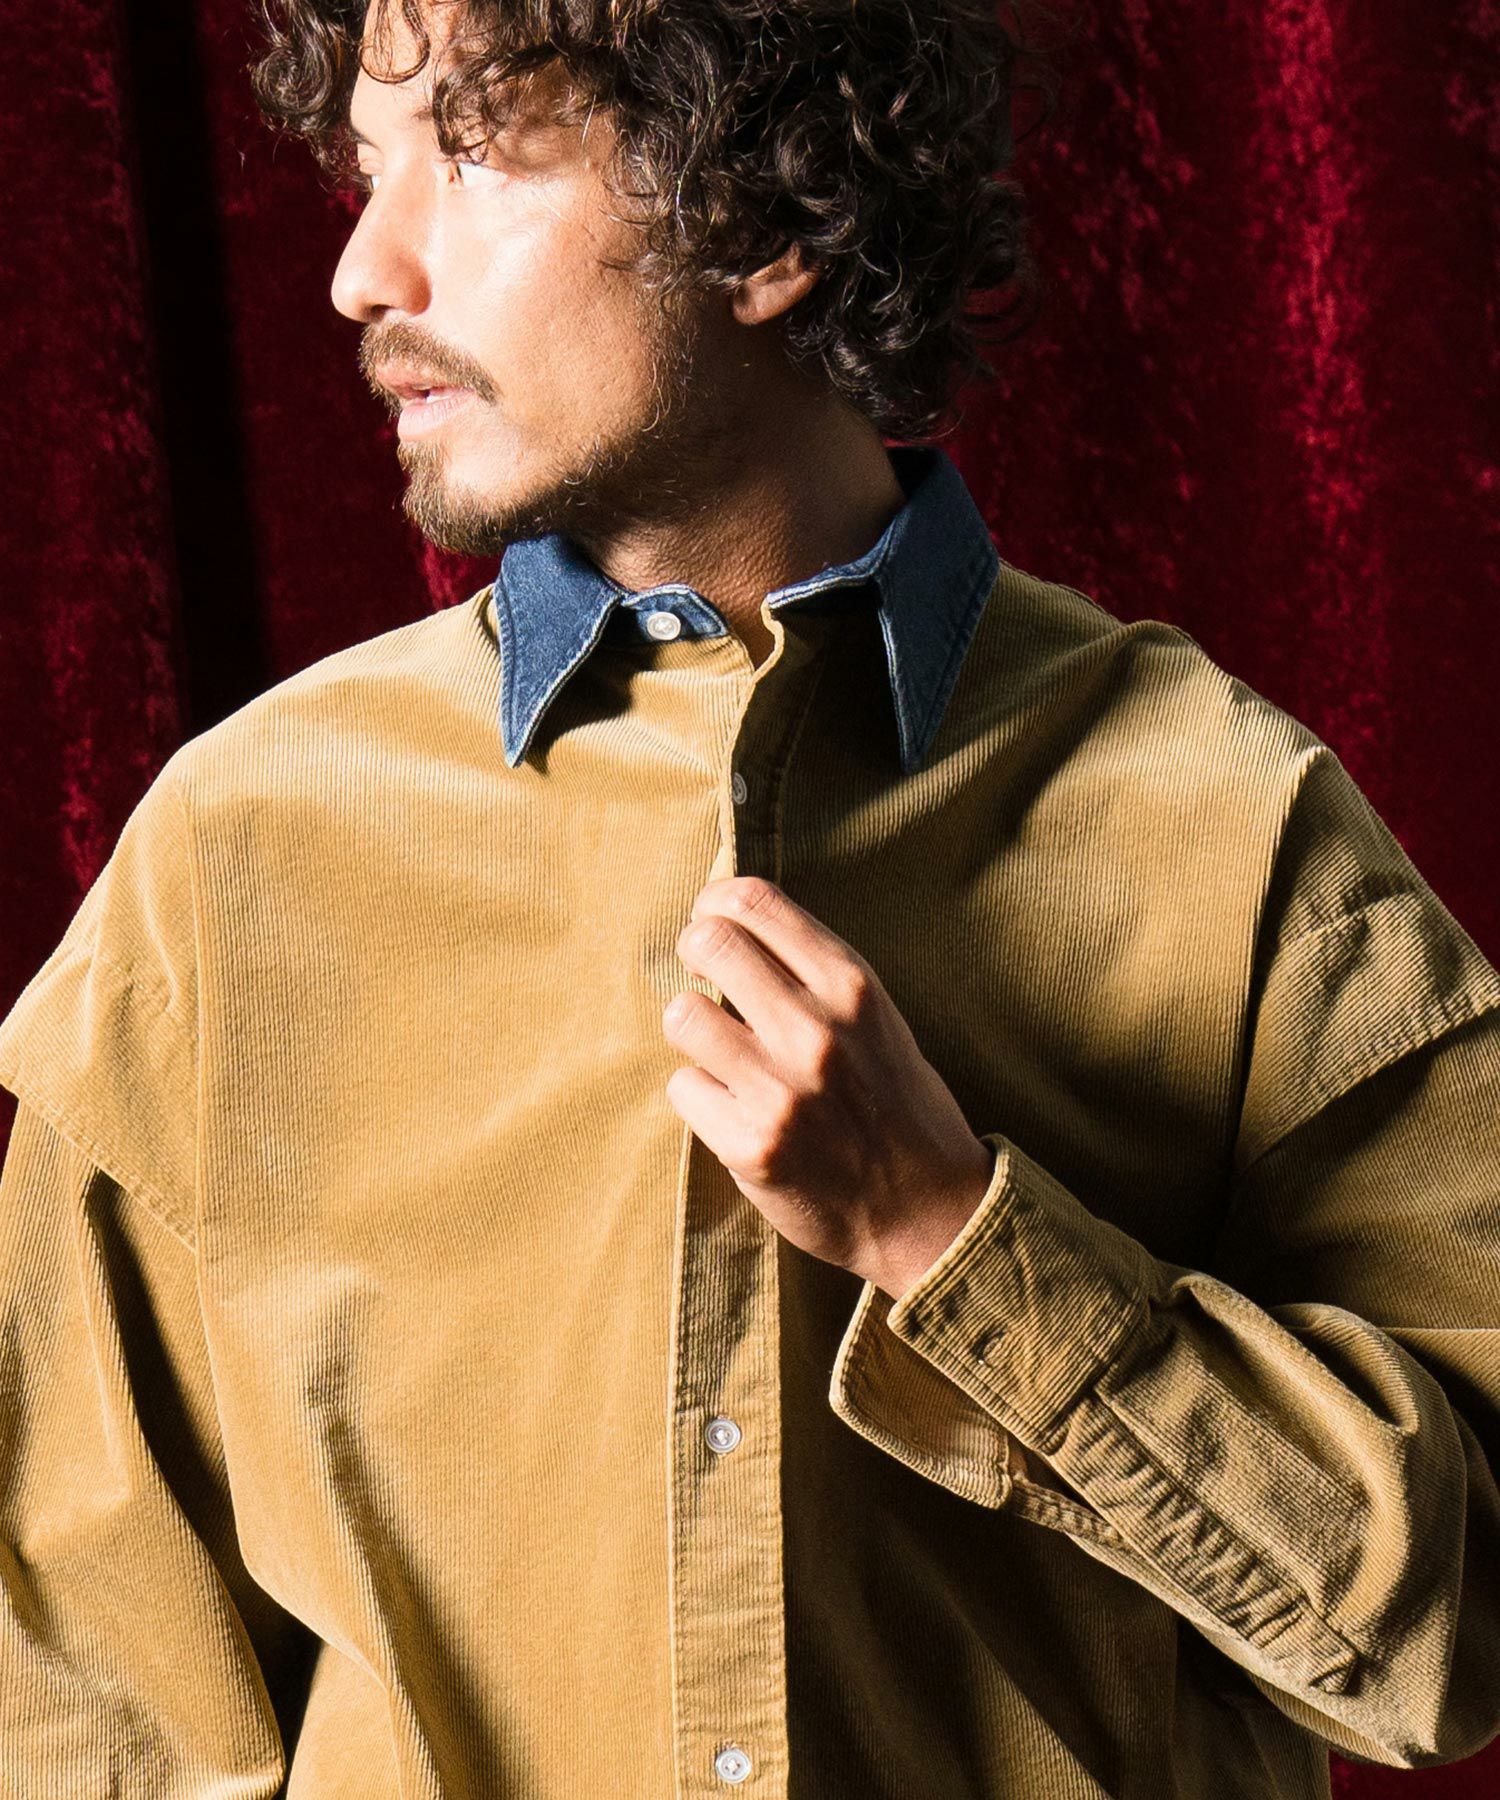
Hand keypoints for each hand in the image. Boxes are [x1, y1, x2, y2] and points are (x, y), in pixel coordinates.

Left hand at [661, 875, 995, 1300]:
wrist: (927, 1211)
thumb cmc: (894, 1103)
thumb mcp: (874, 1016)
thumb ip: (812, 970)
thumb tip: (728, 918)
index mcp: (851, 986)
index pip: (754, 901)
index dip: (716, 902)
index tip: (712, 919)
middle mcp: (816, 1030)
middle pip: (707, 942)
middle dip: (694, 953)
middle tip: (702, 975)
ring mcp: (780, 1089)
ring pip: (681, 1015)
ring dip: (693, 1030)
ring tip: (722, 1051)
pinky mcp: (750, 1145)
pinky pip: (684, 1087)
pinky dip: (701, 1096)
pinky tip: (735, 1110)